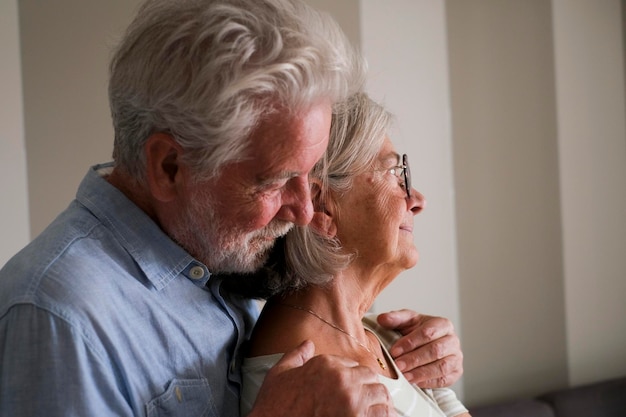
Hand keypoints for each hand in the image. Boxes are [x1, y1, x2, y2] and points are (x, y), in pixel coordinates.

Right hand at [248, 340, 396, 416]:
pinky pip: (383, 415)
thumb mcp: (279, 374)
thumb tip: (306, 345)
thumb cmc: (274, 407)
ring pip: (381, 395)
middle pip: (370, 378)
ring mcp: (352, 402)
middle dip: (368, 388)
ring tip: (373, 410)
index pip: (354, 365)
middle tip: (364, 400)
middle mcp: (342, 380)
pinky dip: (384, 416)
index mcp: (326, 365)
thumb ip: (296, 356)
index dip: (354, 377)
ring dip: (378, 403)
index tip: (352, 387)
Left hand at [377, 309, 462, 387]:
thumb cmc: (417, 331)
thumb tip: (382, 319)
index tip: (395, 351)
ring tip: (405, 376)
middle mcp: (453, 340)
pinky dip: (428, 382)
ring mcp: (456, 357)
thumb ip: (395, 318)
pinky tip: (414, 382)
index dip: (410, 342)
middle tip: (398, 365)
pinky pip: (443, 379)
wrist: (426, 344)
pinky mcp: (455, 372)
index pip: (428, 333)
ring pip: (441, 366)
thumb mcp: (407, 321)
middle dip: (414, 359)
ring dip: (421, 373)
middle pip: (435, 350)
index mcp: (443, 324)